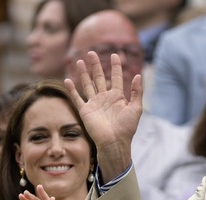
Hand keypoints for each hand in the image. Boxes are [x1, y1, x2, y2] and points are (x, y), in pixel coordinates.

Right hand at [64, 52, 140, 180]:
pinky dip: (72, 89)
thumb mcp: (136, 109)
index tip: (115, 55)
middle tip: (92, 52)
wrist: (114, 141)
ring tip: (80, 61)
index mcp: (118, 97)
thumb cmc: (127, 127)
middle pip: (99, 78)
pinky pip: (77, 98)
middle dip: (96, 65)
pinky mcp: (85, 110)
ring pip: (87, 84)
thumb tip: (138, 75)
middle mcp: (105, 98)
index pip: (116, 78)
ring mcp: (94, 103)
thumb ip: (137, 92)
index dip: (116, 67)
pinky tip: (67, 80)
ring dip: (83, 73)